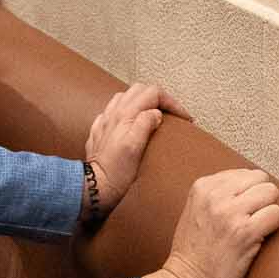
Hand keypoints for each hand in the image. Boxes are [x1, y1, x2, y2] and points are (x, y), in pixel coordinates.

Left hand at [84, 82, 191, 216]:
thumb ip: (145, 124)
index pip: (153, 93)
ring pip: (126, 97)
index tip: (183, 117)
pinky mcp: (100, 131)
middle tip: (172, 113)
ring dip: (143, 101)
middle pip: (140, 90)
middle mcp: (113, 113)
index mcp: (125, 114)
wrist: (95, 187)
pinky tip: (132, 123)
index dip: (172, 102)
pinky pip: (114, 111)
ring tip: (154, 115)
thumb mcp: (135, 147)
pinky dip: (128, 111)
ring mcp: (105, 121)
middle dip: (159, 97)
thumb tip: (155, 113)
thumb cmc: (116, 172)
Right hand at [157, 168, 278, 277]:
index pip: (244, 173)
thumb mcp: (195, 211)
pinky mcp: (245, 232)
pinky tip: (259, 239)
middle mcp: (215, 195)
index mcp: (202, 186)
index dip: (249, 193)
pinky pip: (276, 214)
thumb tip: (250, 183)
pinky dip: (273, 227)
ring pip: (271, 193)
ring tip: (255, 230)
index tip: (242, 211)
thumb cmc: (192, 255)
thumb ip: (217, 194)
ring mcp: (230, 212)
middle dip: (261, 199)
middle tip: (252, 220)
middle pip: (261, 179)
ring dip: (268, 212)